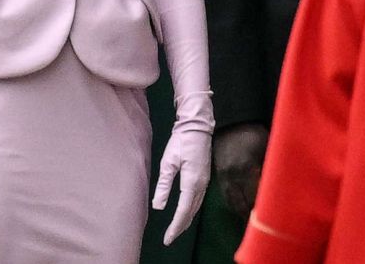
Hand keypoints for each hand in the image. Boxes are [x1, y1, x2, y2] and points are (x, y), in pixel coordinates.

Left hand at [153, 126, 210, 244]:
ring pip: (196, 207)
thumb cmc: (181, 141)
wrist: (197, 126)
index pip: (183, 211)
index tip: (168, 238)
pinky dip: (191, 210)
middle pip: (191, 212)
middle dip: (181, 226)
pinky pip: (198, 199)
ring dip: (186, 219)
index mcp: (192, 182)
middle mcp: (201, 185)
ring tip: (176, 229)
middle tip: (170, 238)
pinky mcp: (205, 177)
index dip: (176, 226)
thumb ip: (164, 185)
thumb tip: (158, 206)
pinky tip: (186, 212)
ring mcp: (205, 181)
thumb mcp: (168, 162)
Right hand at [212, 123, 267, 219]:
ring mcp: (224, 177)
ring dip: (244, 213)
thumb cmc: (254, 133)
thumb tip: (283, 187)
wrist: (231, 122)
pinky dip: (236, 206)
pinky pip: (226, 198)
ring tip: (255, 220)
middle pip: (244, 204)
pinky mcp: (219, 177)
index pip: (257, 197)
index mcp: (247, 168)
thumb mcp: (268, 147)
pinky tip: (244, 210)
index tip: (276, 216)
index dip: (265, 208)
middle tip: (267, 222)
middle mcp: (233, 176)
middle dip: (254, 214)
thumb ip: (273, 167)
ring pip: (233, 204)